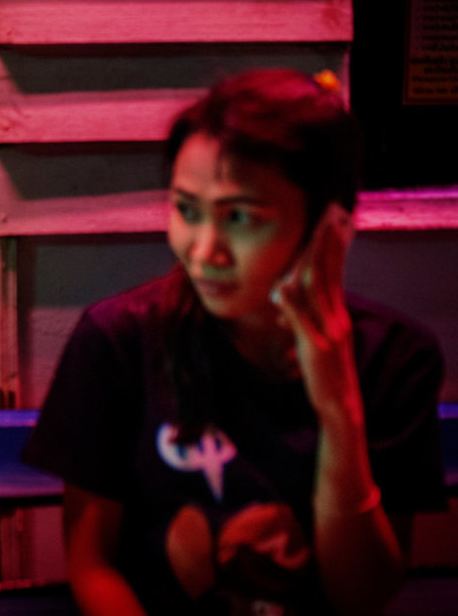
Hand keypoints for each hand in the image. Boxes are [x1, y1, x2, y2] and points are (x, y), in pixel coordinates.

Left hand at [270, 203, 358, 416]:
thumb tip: (285, 292)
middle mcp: (336, 318)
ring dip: (312, 265)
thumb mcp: (315, 336)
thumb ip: (302, 312)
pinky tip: (283, 287)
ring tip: (310, 241)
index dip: (332, 250)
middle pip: (329, 276)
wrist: (339, 402)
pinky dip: (293, 304)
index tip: (330, 226)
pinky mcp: (315, 349)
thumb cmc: (324, 370)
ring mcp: (328, 333)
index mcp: (337, 314)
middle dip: (326, 247)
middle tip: (326, 220)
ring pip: (319, 293)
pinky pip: (303, 322)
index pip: (334, 274)